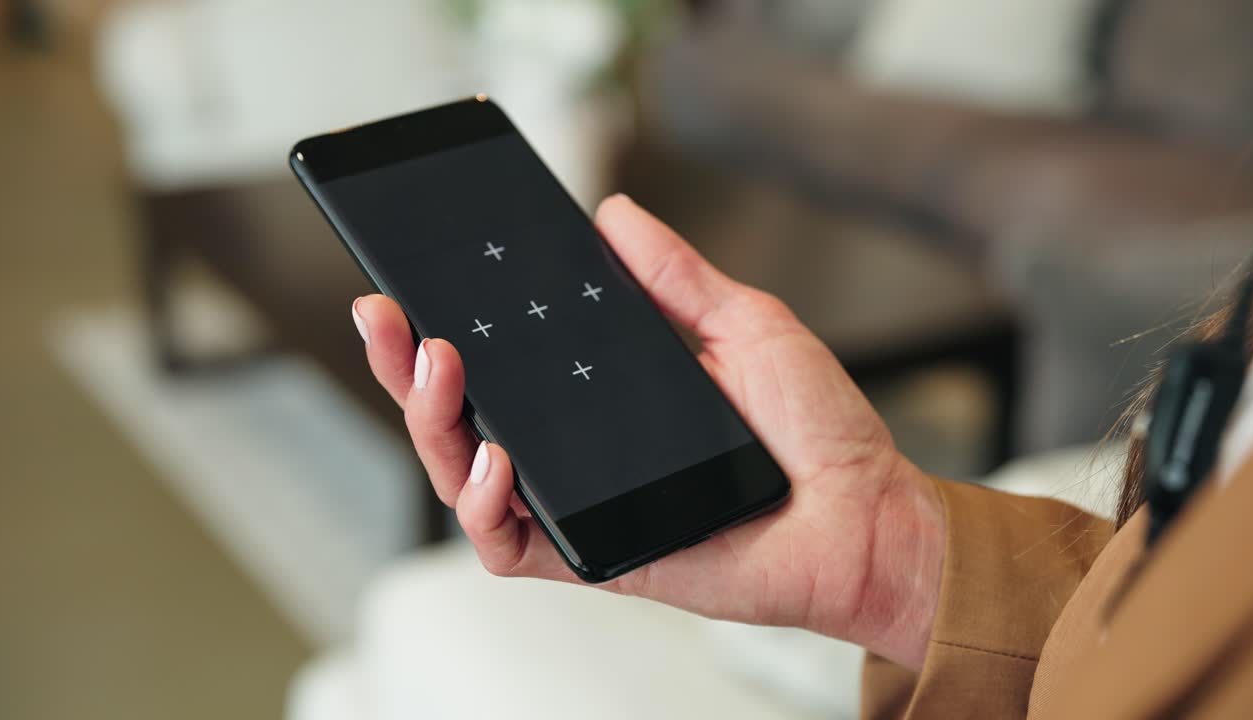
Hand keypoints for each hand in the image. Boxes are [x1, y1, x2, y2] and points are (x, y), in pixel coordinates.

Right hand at [352, 194, 943, 669]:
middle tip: (389, 316)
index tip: (408, 278)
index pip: (500, 357)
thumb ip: (674, 275)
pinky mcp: (591, 556)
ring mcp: (577, 502)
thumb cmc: (815, 430)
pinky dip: (482, 506)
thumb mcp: (743, 324)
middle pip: (457, 412)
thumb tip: (614, 214)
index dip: (440, 324)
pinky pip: (506, 546)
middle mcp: (574, 446)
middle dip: (404, 365)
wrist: (863, 512)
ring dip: (430, 423)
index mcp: (598, 392)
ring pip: (461, 475)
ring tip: (439, 370)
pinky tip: (494, 458)